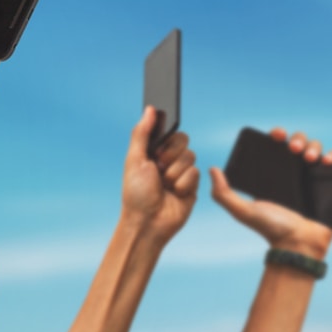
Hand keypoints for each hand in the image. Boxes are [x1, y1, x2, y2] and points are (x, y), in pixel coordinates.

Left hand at [122, 106, 199, 242]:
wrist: (147, 223)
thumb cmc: (136, 194)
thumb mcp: (134, 159)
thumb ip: (142, 133)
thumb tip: (151, 109)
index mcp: (153, 152)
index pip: (168, 131)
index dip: (166, 137)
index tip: (158, 147)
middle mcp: (168, 160)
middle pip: (183, 140)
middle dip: (170, 154)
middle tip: (158, 168)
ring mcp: (181, 172)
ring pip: (190, 156)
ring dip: (174, 172)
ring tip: (165, 185)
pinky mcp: (192, 186)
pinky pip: (196, 173)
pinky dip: (183, 183)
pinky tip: (175, 194)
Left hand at [209, 128, 331, 258]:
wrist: (297, 246)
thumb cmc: (269, 229)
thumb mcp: (242, 211)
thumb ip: (223, 194)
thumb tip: (212, 169)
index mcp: (274, 173)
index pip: (277, 145)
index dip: (278, 134)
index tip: (276, 136)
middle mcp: (294, 173)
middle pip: (298, 143)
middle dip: (298, 138)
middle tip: (293, 149)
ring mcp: (313, 178)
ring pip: (316, 149)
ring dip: (314, 145)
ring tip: (310, 158)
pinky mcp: (331, 186)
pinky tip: (327, 161)